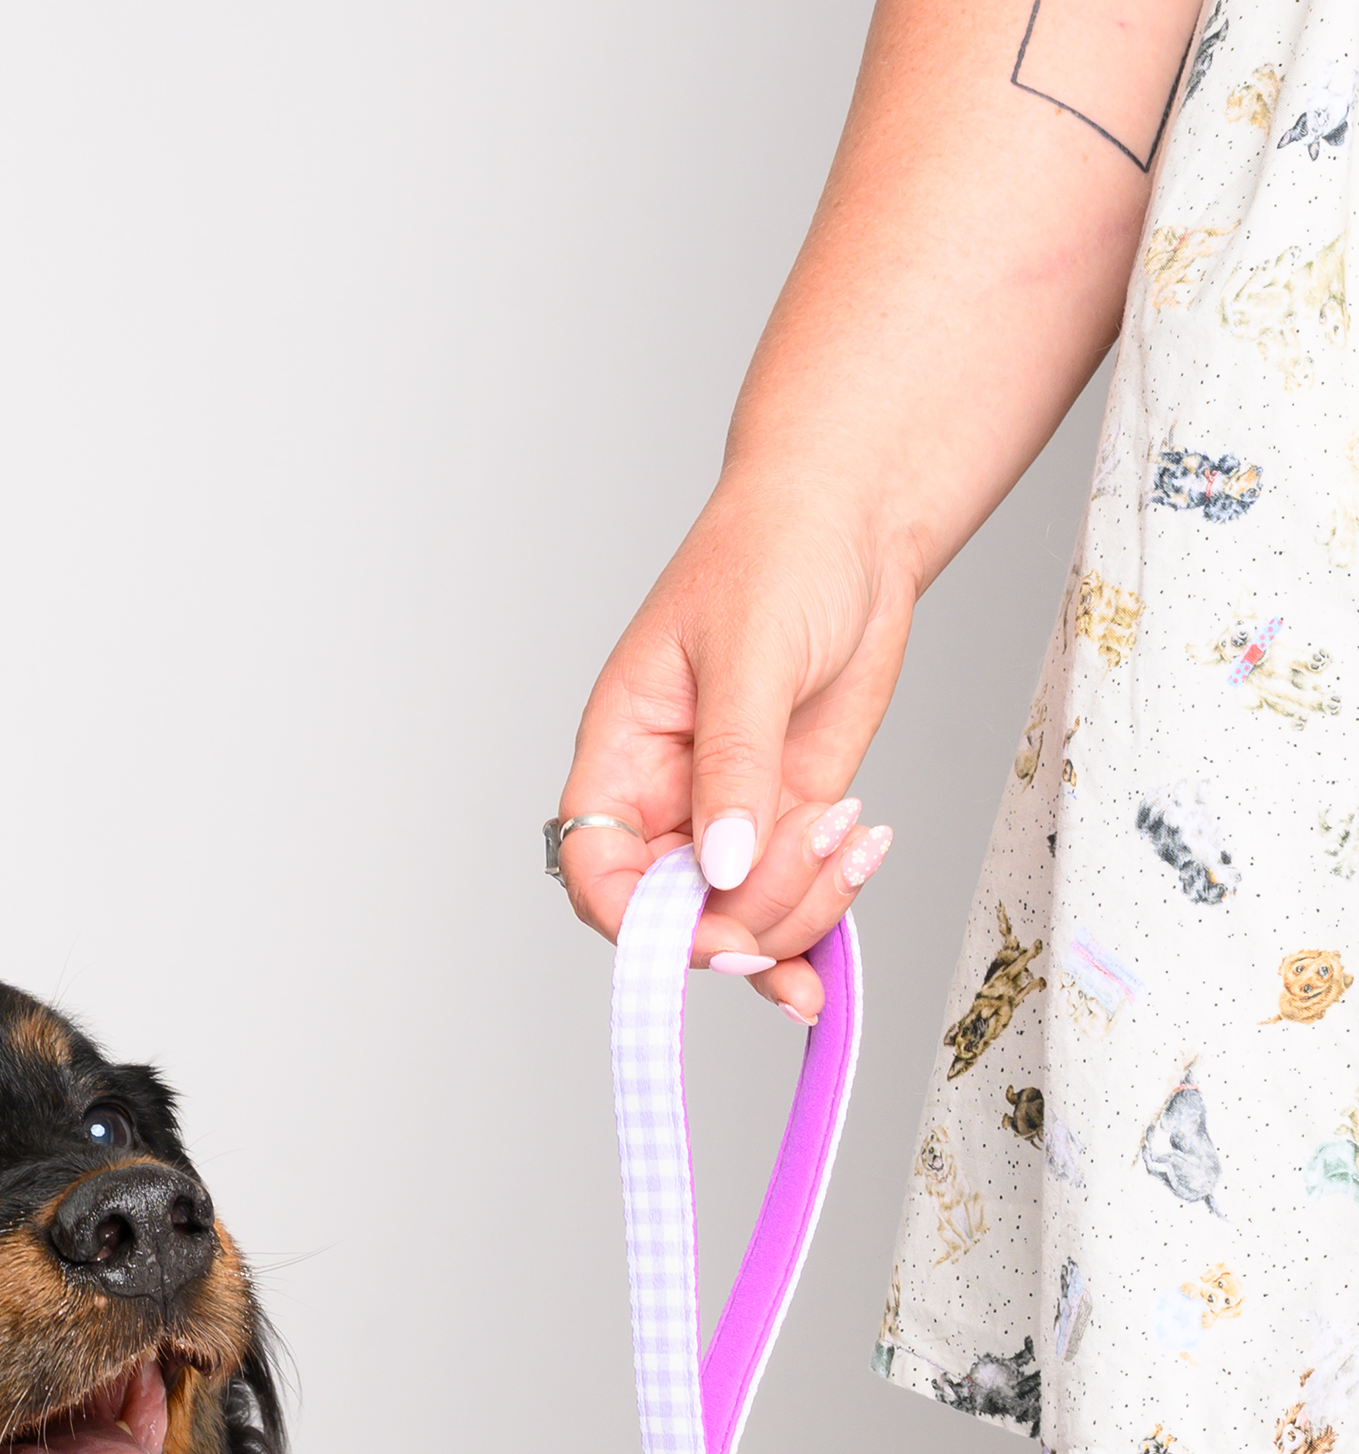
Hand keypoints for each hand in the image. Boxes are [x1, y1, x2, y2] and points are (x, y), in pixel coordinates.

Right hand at [551, 468, 913, 1019]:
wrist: (856, 520)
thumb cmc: (778, 551)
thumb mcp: (751, 652)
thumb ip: (734, 764)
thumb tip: (723, 866)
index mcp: (624, 751)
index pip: (597, 868)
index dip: (638, 922)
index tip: (707, 933)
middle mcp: (667, 798)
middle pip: (676, 914)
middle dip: (744, 915)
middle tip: (811, 858)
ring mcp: (730, 815)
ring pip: (741, 918)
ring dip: (802, 907)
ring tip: (854, 833)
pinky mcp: (788, 817)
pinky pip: (790, 900)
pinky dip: (822, 921)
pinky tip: (854, 887)